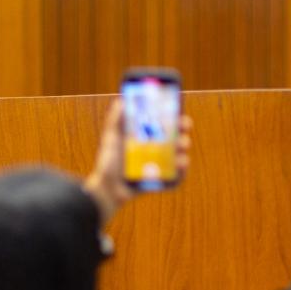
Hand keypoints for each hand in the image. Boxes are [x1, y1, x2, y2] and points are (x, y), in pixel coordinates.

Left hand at [84, 99, 191, 224]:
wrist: (106, 188)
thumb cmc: (108, 164)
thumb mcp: (111, 139)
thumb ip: (116, 120)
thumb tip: (121, 101)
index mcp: (149, 140)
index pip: (168, 127)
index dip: (176, 120)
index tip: (180, 114)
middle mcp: (158, 153)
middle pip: (177, 139)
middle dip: (183, 133)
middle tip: (182, 129)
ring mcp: (162, 168)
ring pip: (180, 157)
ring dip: (184, 150)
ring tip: (180, 147)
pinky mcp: (163, 183)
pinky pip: (177, 178)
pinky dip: (182, 171)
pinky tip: (181, 164)